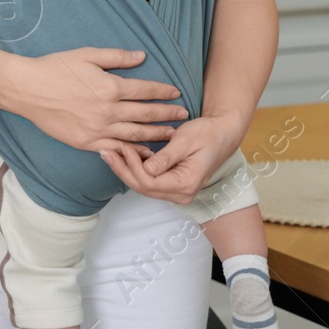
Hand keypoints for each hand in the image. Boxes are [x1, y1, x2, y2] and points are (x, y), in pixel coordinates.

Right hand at [8, 48, 189, 153]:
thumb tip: (142, 56)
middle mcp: (108, 110)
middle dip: (167, 114)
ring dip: (156, 134)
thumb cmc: (55, 68)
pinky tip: (145, 152)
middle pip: (146, 114)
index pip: (145, 90)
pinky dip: (133, 151)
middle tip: (183, 115)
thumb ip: (116, 57)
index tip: (176, 92)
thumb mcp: (86, 55)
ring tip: (172, 135)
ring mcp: (98, 129)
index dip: (163, 91)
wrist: (28, 89)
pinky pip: (116, 148)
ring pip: (135, 134)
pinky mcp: (87, 142)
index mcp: (110, 86)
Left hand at [98, 113, 243, 204]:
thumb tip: (146, 169)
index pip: (150, 182)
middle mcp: (182, 194)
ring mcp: (177, 192)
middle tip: (107, 152)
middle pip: (143, 188)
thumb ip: (166, 157)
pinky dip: (135, 170)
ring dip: (126, 170)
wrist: (221, 134)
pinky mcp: (172, 185)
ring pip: (144, 186)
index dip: (133, 166)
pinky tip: (124, 157)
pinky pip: (149, 181)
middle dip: (123, 170)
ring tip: (110, 153)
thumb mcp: (185, 141)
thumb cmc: (206, 134)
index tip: (123, 147)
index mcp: (187, 184)